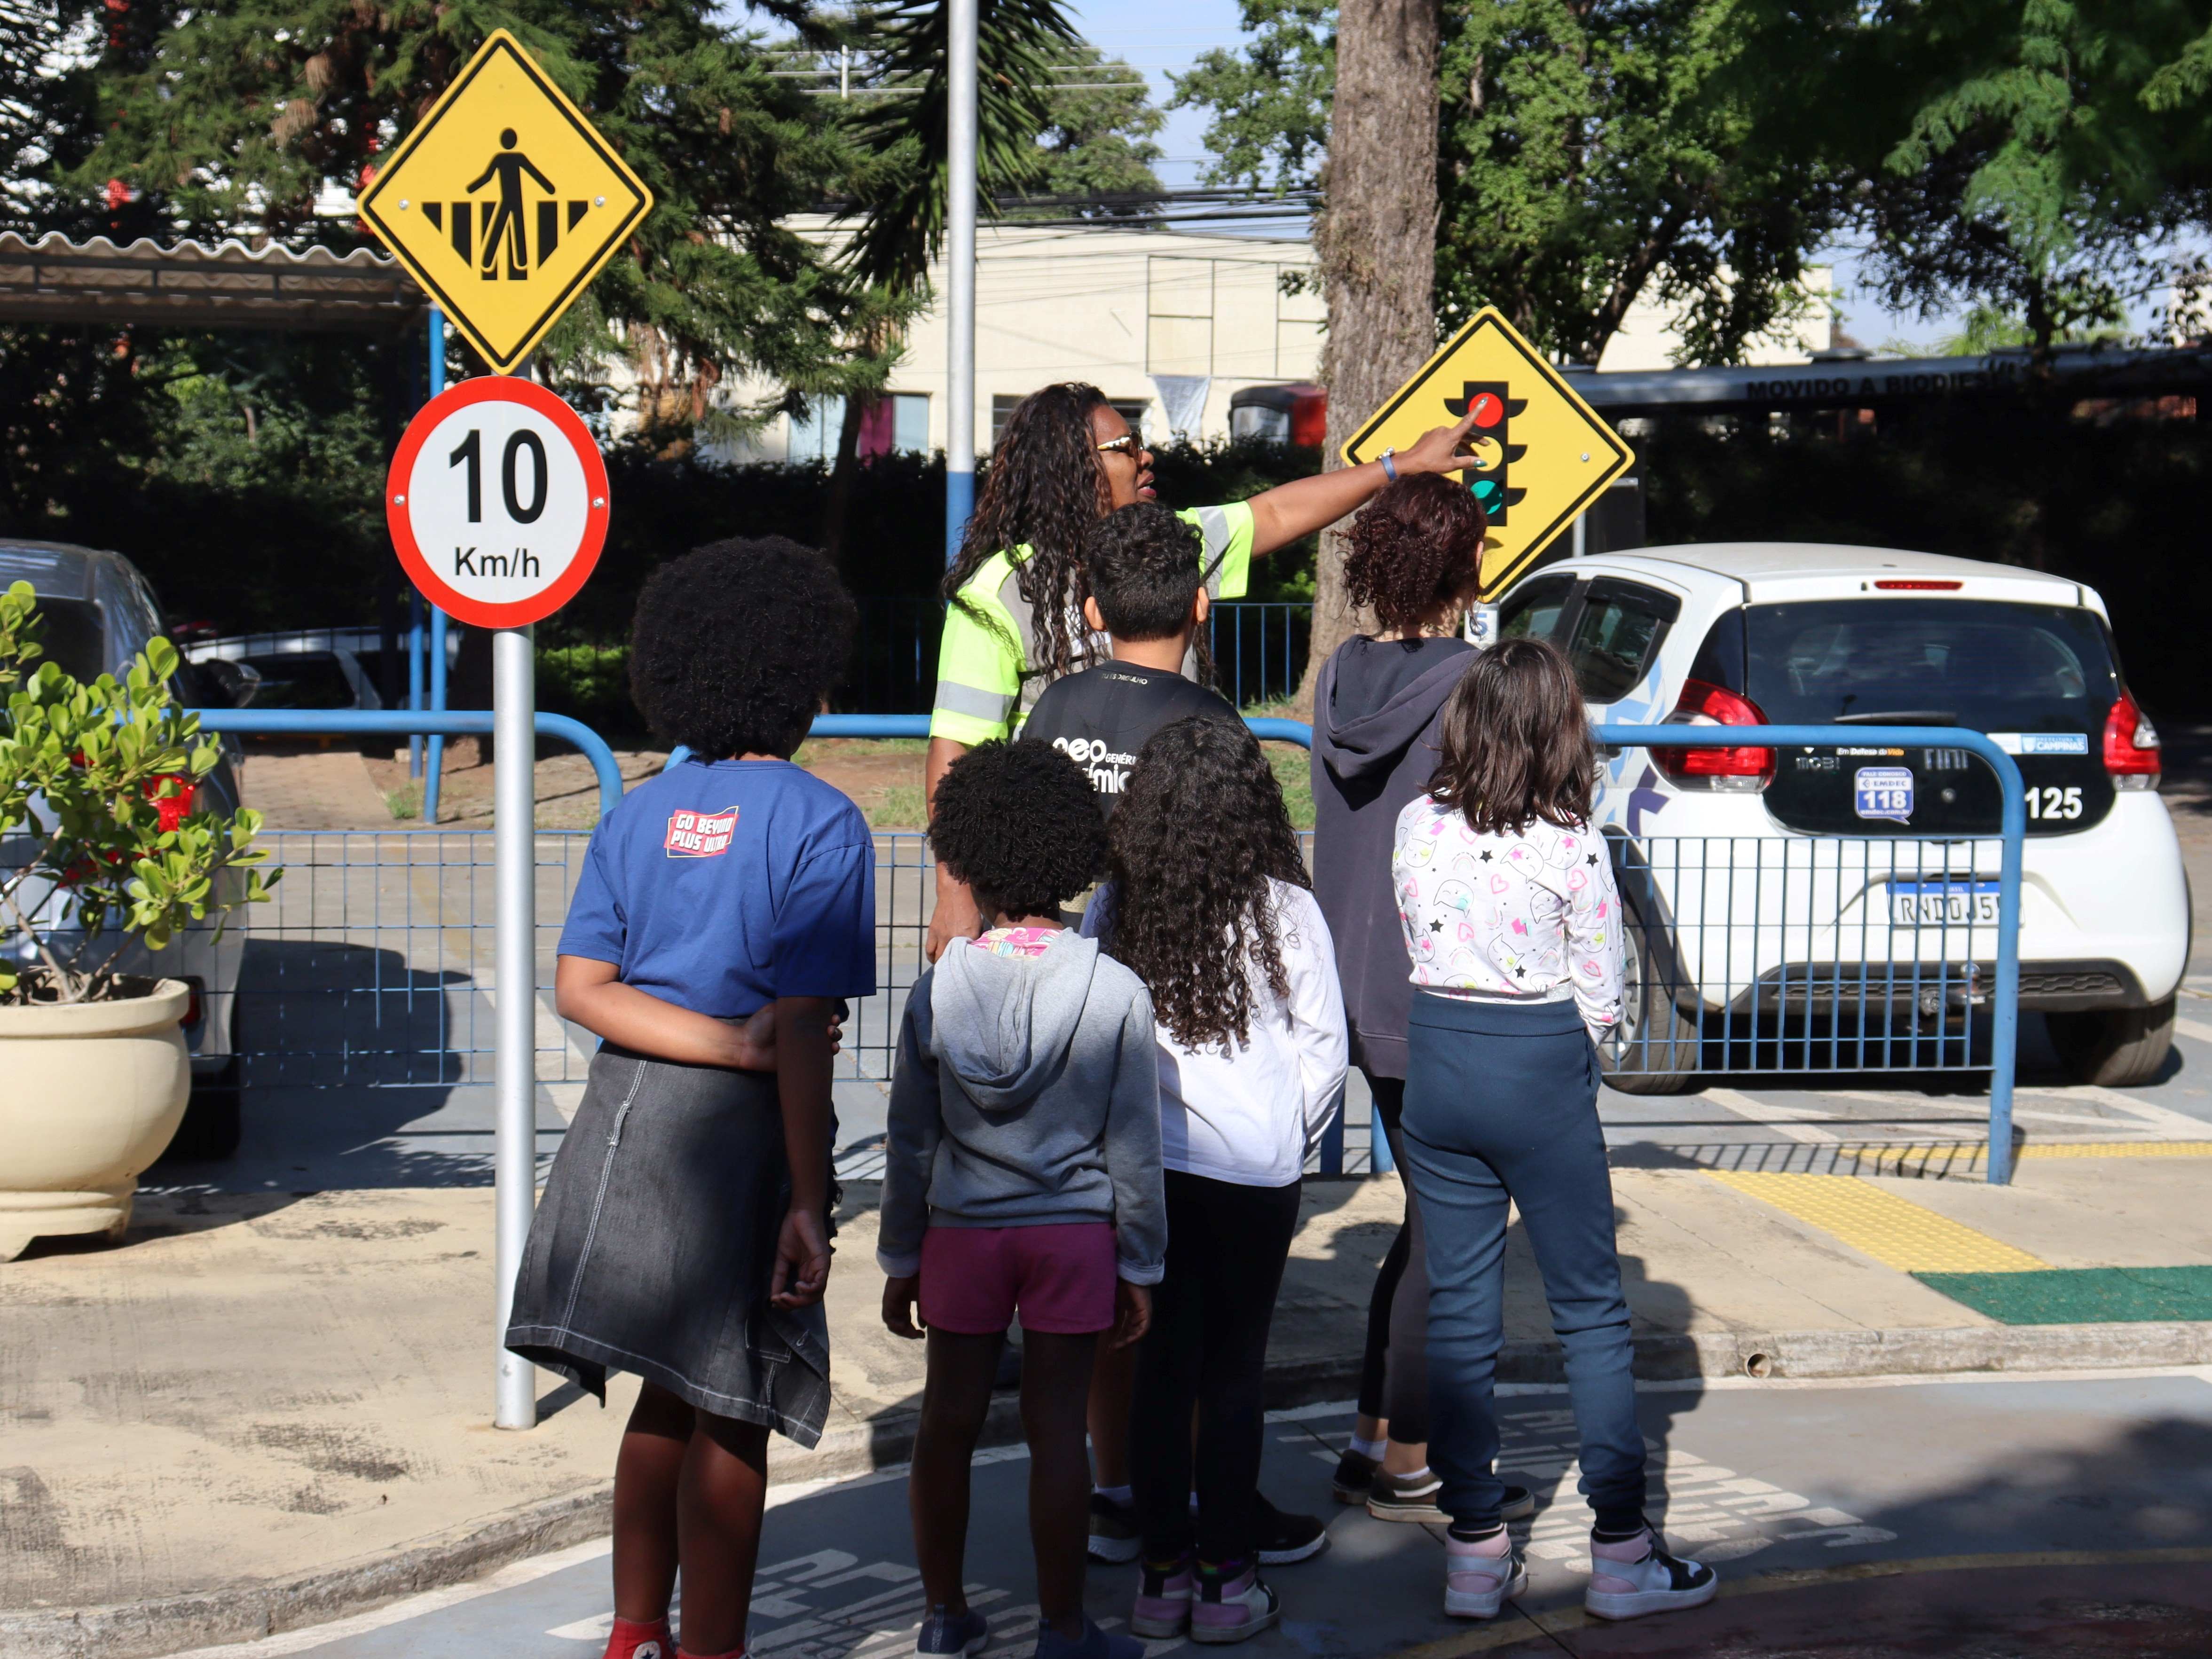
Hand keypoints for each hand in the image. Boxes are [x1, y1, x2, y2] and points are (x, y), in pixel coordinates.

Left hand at [729, 1002, 843, 1070]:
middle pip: (827, 1030)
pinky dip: (829, 1054)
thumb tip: (811, 994)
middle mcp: (803, 1034)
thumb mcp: (776, 1009)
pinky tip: (832, 1049)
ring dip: (835, 1038)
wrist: (746, 1045)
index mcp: (799, 1021)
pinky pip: (818, 1058)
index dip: (830, 1016)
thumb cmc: (758, 1025)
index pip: (820, 1017)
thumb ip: (792, 1004)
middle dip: (835, 1027)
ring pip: (827, 1043)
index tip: (833, 1016)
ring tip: (831, 1035)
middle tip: (831, 1026)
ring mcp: (803, 1048)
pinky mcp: (800, 1061)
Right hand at [770, 1205, 831, 1307]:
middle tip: (779, 1300)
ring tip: (786, 1296)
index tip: (774, 1301)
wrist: (800, 1213)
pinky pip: (821, 1283)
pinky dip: (810, 1289)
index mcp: (807, 1273)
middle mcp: (816, 1273)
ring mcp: (821, 1268)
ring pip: (816, 1295)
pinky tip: (797, 1286)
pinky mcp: (823, 1261)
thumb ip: (779, 1276)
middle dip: (793, 1304)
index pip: (802, 1297)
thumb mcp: (782, 1258)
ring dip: (800, 1300)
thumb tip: (773, 1296)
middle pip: (810, 1300)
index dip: (789, 1303)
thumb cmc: (792, 1231)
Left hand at [882, 1273, 924, 1338]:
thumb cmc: (919, 1280)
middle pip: (900, 1325)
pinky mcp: (887, 1302)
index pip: (906, 1322)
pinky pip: (888, 1318)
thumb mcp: (923, 1300)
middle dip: (909, 1333)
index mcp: (905, 1304)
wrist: (912, 1268)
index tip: (923, 1335)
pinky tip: (905, 1325)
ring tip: (913, 1332)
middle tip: (919, 1336)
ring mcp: (891, 1304)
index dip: (914, 1330)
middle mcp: (897, 1305)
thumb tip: (923, 1327)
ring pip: (893, 1324)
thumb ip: (922, 1313)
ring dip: (902, 1331)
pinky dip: (895, 1324)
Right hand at [926, 881, 982, 963]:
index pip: (967, 957)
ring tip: (943, 966)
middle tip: (954, 970)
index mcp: (968, 936)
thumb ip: (976, 938)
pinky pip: (929, 949)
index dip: (967, 964)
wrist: (955, 892)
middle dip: (952, 967)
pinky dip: (931, 956)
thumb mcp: (978, 924)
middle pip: (950, 961)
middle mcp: (954, 938)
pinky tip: (934, 958)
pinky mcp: (933, 932)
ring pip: (937, 957)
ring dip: (940, 963)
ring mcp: (942, 936)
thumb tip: (973, 949)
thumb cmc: (970, 907)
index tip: (968, 968)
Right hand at [1109, 1280, 1150, 1348]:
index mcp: (1130, 1311)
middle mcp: (1138, 1313)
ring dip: (1128, 1342)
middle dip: (1122, 1343)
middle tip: (1112, 1351)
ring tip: (1117, 1347)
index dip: (1118, 1339)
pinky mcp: (1146, 1312)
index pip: (1126, 1329)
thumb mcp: (1114, 1305)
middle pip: (1132, 1333)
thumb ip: (1113, 1318)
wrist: (1127, 1273)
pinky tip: (1127, 1340)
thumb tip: (1108, 1332)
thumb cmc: (1120, 1284)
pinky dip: (1136, 1335)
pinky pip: (1143, 1328)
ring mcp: (1143, 1313)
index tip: (1109, 1347)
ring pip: (1138, 1333)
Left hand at [1393, 406, 1481, 475]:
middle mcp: (1444, 430)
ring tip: (1471, 454)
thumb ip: (1468, 462)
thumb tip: (1483, 462)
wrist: (1409, 462)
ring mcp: (1436, 431)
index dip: (1477, 411)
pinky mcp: (1430, 435)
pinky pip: (1444, 438)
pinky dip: (1450, 444)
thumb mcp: (1451, 465)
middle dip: (1475, 439)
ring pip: (1454, 436)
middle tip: (1487, 444)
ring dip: (1463, 444)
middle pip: (1464, 433)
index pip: (1468, 421)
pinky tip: (1451, 453)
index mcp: (1451, 435)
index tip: (1484, 400)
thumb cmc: (1430, 464)